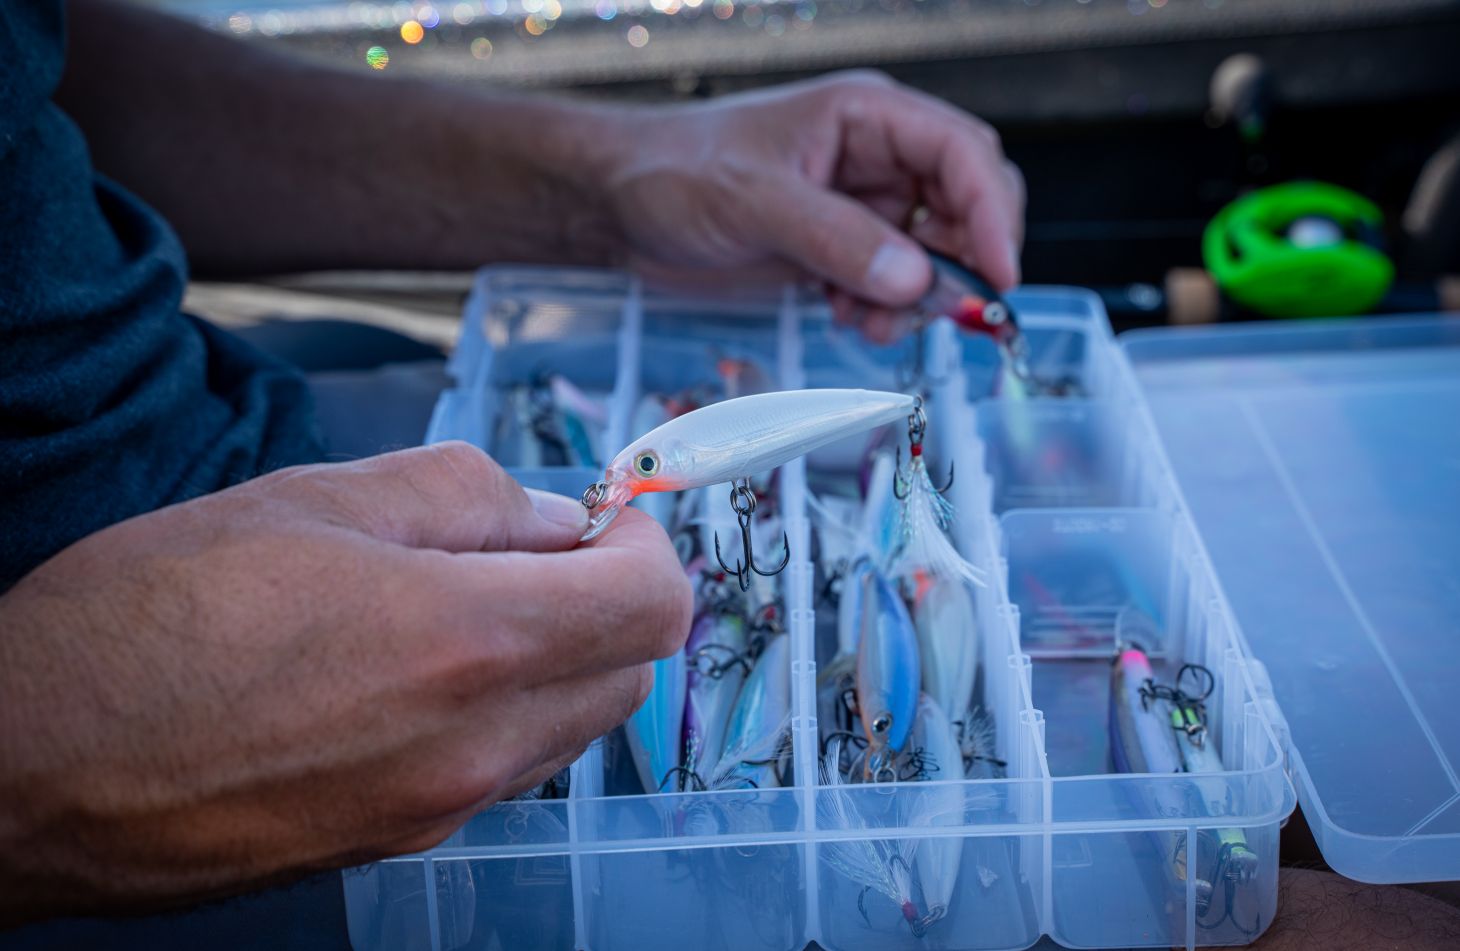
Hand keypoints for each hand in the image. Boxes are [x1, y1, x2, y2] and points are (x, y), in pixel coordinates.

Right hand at [0, 443, 691, 923]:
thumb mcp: (314, 499)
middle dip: (605, 600)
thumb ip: (465, 495)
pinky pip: (498, 770)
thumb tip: (552, 516)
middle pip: (629, 672)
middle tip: (520, 551)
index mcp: (470, 644)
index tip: (600, 515)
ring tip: (446, 606)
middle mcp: (477, 747)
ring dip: (552, 657)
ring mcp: (441, 810)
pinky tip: (403, 673)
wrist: (24, 773)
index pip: (655, 604)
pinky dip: (495, 711)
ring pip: (569, 726)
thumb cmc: (147, 621)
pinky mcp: (396, 845)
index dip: (644, 545)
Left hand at [603, 71, 1024, 340]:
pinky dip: (885, 308)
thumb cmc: (675, 173)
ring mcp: (861, 205)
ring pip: (934, 253)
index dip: (992, 214)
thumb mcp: (755, 200)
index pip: (963, 154)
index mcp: (868, 116)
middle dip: (962, 263)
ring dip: (918, 298)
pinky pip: (893, 282)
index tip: (997, 276)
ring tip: (866, 322)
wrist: (619, 205)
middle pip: (966, 205)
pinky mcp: (840, 248)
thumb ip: (837, 239)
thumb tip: (917, 282)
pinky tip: (845, 317)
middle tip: (936, 314)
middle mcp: (877, 157)